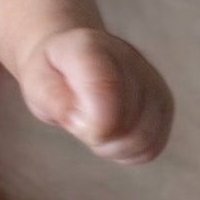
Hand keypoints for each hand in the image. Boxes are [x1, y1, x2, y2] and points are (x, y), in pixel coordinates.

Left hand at [17, 28, 173, 164]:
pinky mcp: (163, 104)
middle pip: (128, 122)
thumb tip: (83, 123)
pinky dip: (129, 152)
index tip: (76, 125)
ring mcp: (152, 81)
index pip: (106, 88)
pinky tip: (112, 135)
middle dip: (99, 137)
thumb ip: (54, 98)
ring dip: (114, 147)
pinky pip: (152, 147)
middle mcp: (130, 59)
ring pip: (144, 139)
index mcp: (92, 47)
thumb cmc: (52, 73)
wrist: (71, 58)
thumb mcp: (36, 81)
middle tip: (79, 123)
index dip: (95, 122)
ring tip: (95, 128)